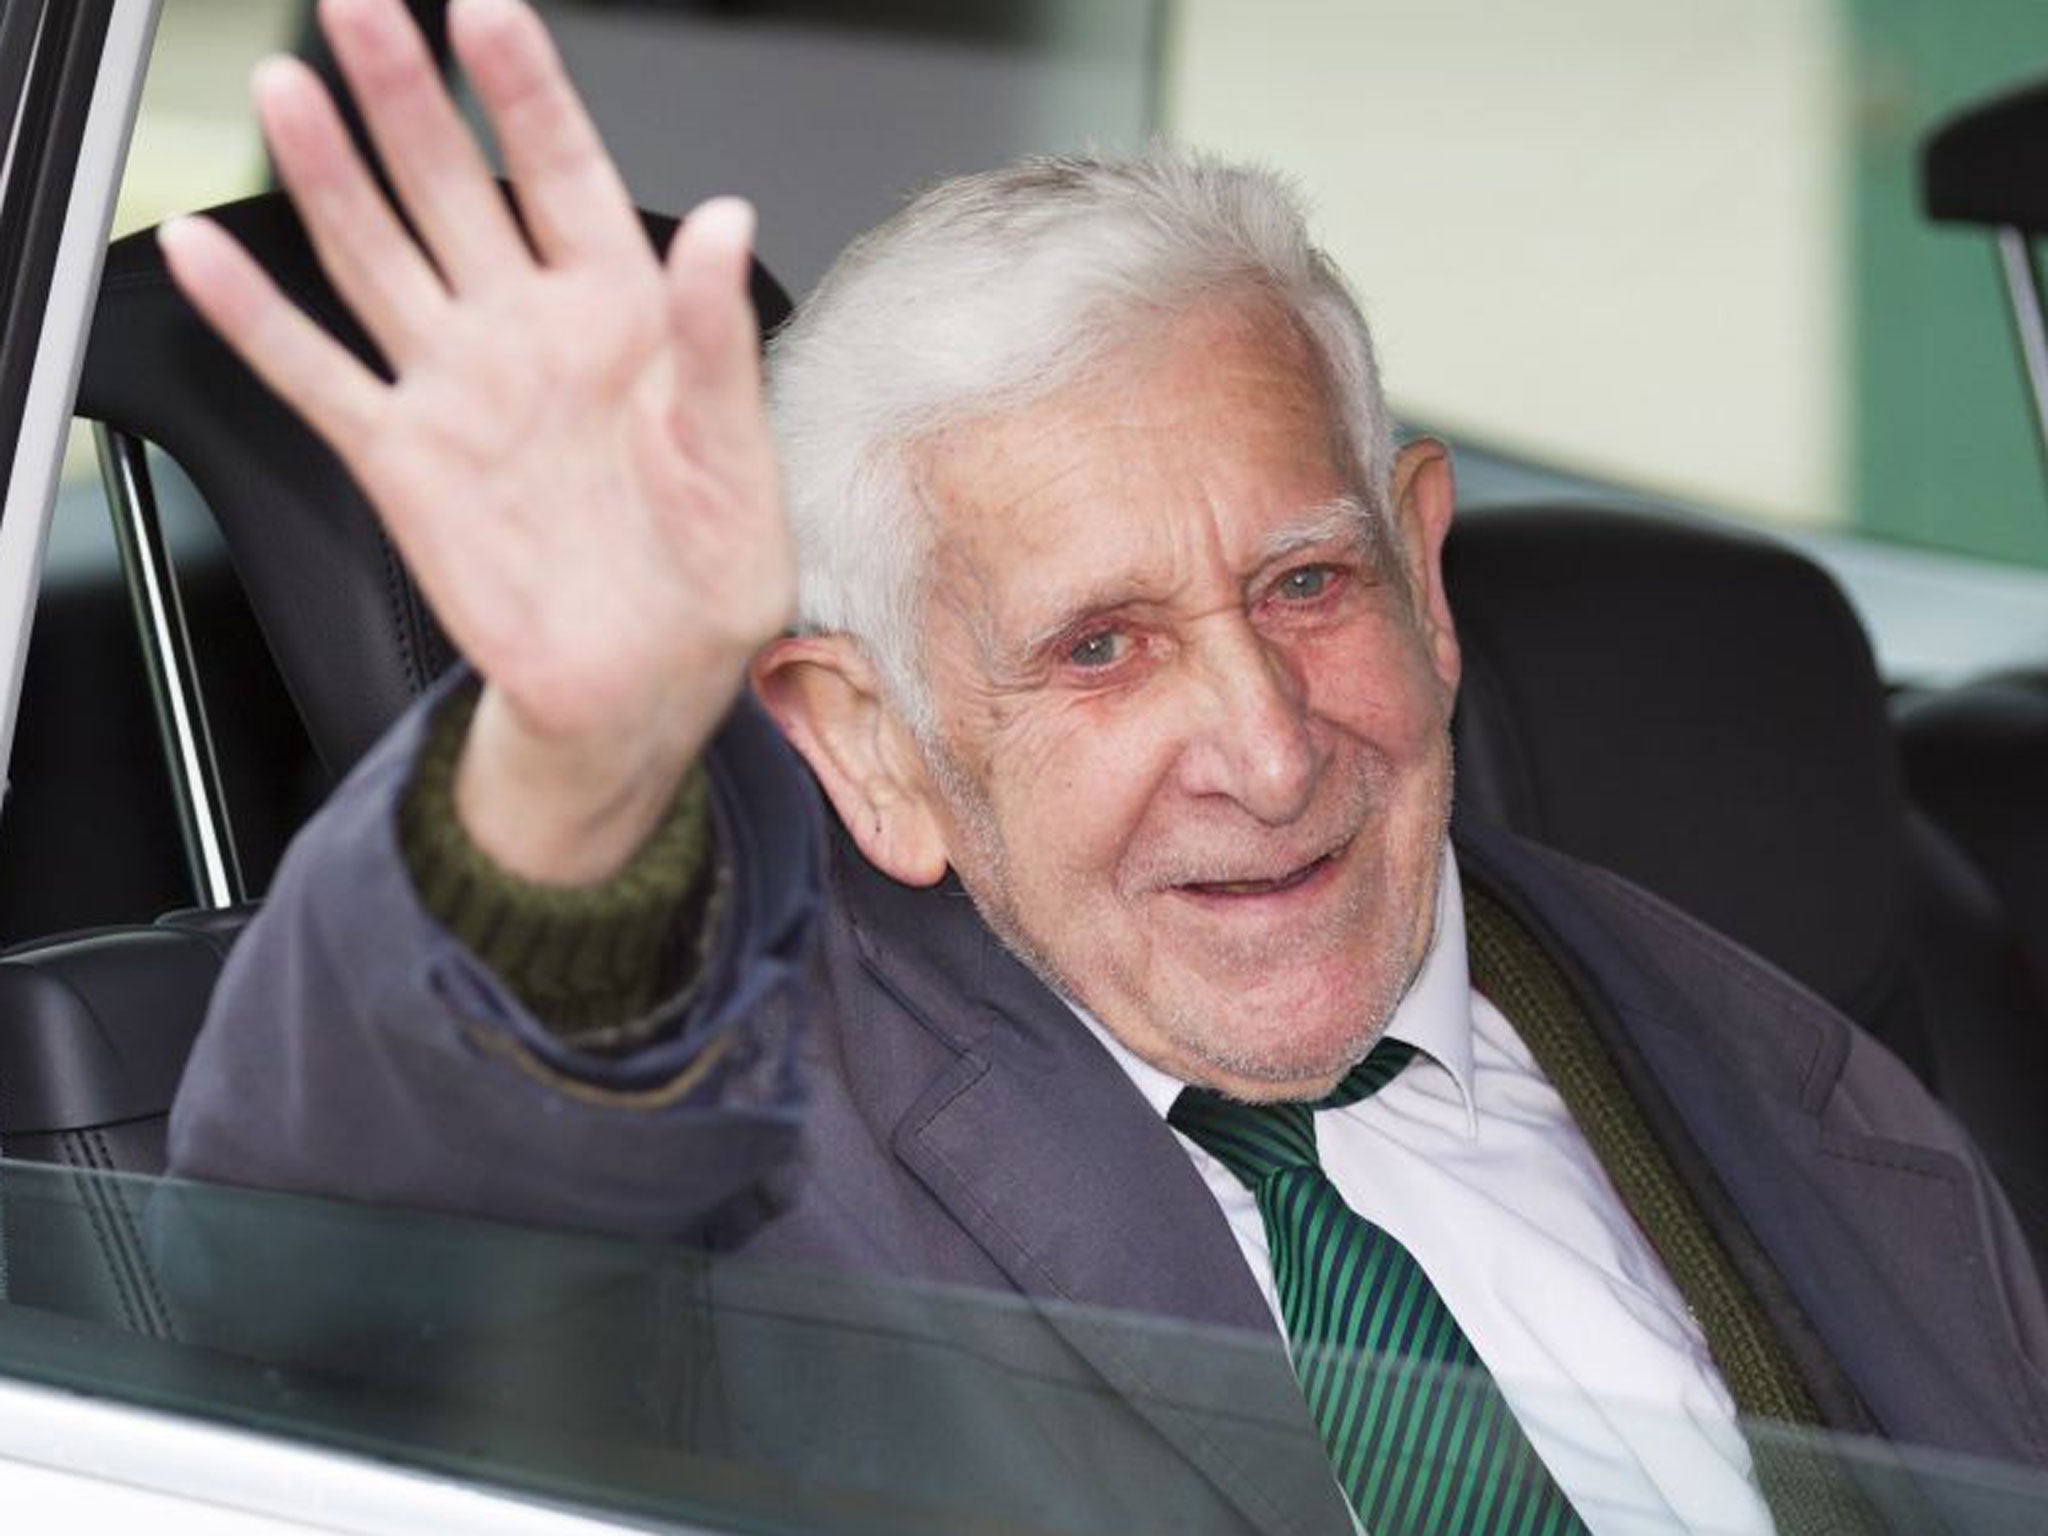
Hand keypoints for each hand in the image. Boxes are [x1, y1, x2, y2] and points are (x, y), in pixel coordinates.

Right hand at [159, 0, 791, 882]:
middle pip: (452, 185)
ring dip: (327, 174)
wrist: (642, 684)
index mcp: (627, 318)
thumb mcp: (739, 462)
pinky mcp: (405, 457)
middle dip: (403, 93)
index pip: (566, 172)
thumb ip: (719, 343)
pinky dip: (256, 319)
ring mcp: (461, 387)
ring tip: (285, 89)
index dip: (523, 90)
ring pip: (377, 254)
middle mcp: (532, 333)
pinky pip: (317, 374)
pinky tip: (206, 252)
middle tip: (358, 6)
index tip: (484, 12)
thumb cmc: (707, 577)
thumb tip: (725, 226)